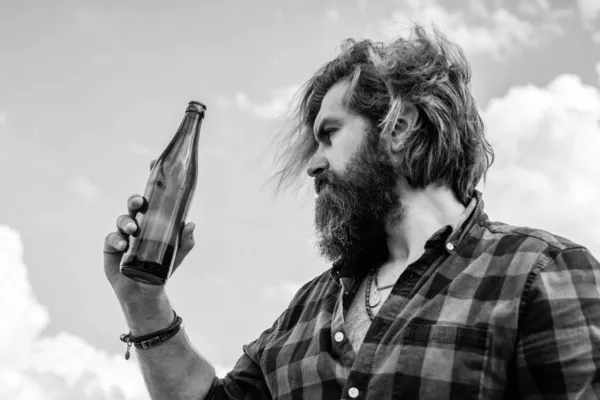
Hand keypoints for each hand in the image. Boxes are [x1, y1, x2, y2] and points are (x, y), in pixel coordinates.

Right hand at [103, 159, 195, 302]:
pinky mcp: (112, 247)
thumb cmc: (163, 267)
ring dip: (127, 222)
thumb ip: (185, 241)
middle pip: (134, 205)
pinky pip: (112, 239)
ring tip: (133, 230)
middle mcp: (138, 222)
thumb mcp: (178, 254)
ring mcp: (124, 233)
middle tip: (139, 203)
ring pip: (123, 220)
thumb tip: (190, 224)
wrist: (146, 290)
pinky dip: (117, 239)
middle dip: (135, 200)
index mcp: (154, 219)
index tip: (152, 163)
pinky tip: (123, 244)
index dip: (152, 179)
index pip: (152, 196)